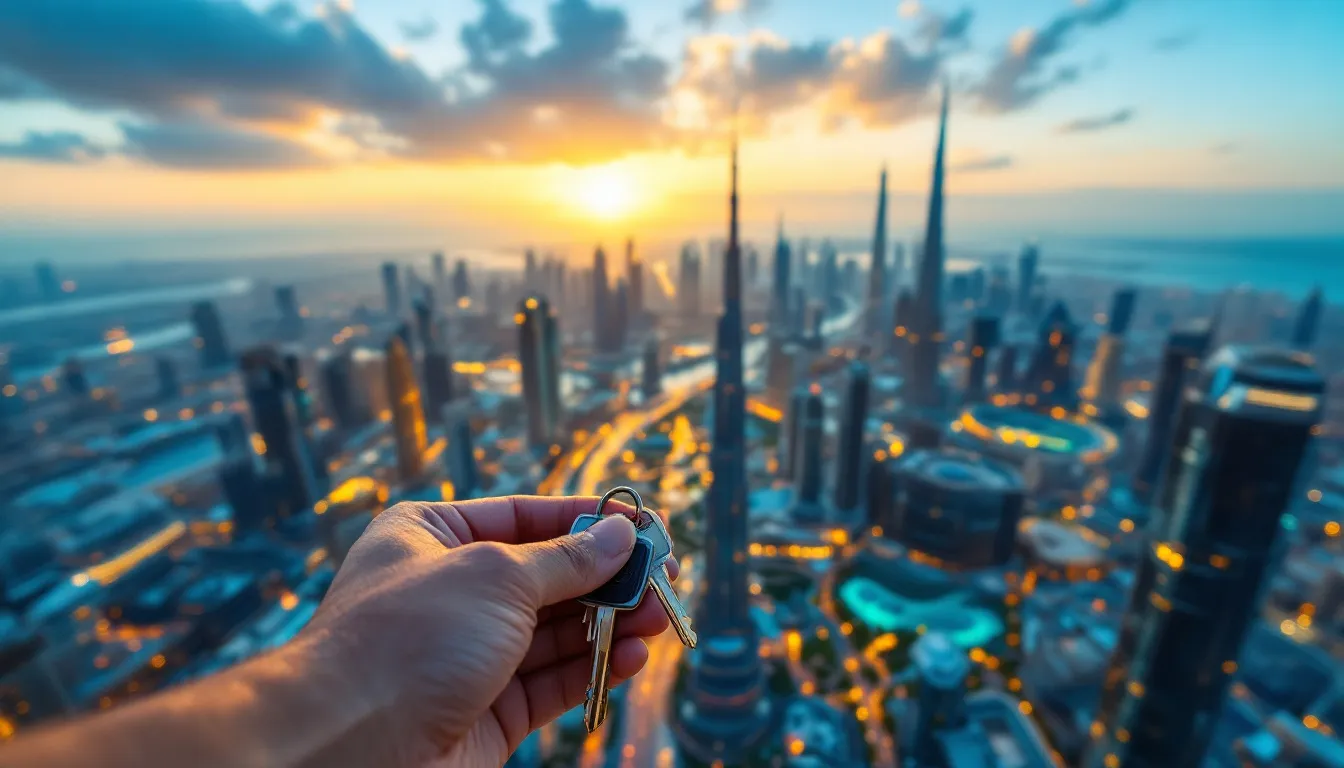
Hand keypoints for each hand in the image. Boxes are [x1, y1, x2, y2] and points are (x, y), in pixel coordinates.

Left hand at [302, 496, 676, 766]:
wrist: (349, 744)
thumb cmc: (406, 638)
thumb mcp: (495, 576)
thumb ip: (567, 559)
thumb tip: (620, 535)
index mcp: (429, 537)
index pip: (524, 518)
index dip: (586, 520)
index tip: (643, 525)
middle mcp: (448, 593)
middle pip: (546, 577)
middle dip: (607, 577)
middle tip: (664, 576)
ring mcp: (465, 656)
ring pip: (554, 632)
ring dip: (609, 623)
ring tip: (659, 617)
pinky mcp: (484, 714)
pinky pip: (550, 682)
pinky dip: (595, 667)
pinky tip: (634, 655)